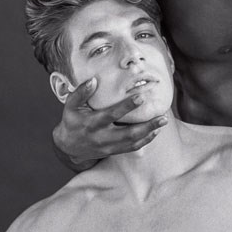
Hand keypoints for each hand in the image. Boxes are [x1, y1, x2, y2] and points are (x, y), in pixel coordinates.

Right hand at [53, 77, 168, 168]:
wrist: (69, 146)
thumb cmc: (71, 121)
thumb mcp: (70, 106)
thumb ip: (80, 93)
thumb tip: (94, 80)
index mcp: (92, 124)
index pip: (111, 115)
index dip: (126, 107)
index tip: (141, 97)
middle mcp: (102, 137)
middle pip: (128, 133)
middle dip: (147, 126)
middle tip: (162, 117)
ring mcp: (109, 146)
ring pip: (132, 142)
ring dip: (149, 133)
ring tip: (162, 122)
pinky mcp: (114, 151)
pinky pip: (132, 148)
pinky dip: (145, 140)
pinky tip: (155, 132)